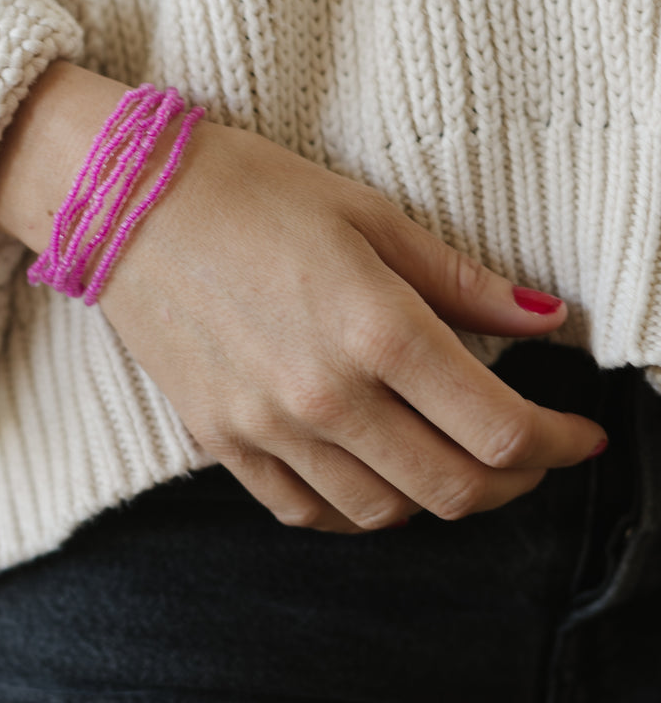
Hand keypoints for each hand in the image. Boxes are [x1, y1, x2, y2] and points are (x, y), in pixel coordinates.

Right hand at [96, 116, 604, 532]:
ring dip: (438, 498)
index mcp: (376, 330)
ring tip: (452, 457)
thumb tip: (546, 317)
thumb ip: (461, 281)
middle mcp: (326, 396)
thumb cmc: (249, 190)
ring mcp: (268, 430)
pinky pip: (308, 513)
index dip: (559, 444)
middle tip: (531, 454)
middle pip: (455, 488)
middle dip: (515, 481)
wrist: (122, 202)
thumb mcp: (369, 215)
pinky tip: (375, 473)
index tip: (580, 435)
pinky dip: (357, 509)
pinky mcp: (221, 444)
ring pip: (386, 512)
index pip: (499, 430)